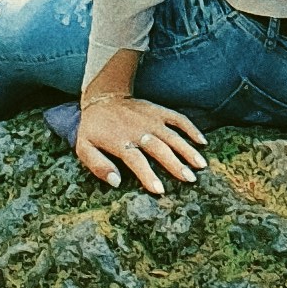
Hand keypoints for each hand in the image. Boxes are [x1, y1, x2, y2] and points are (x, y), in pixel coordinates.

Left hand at [74, 94, 207, 193]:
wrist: (103, 97)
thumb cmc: (94, 128)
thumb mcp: (84, 147)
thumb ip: (97, 165)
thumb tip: (116, 182)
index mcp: (121, 142)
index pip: (137, 161)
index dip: (148, 176)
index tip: (160, 190)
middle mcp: (139, 131)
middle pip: (160, 148)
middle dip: (175, 164)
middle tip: (190, 179)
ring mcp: (151, 120)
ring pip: (173, 135)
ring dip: (187, 150)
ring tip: (201, 165)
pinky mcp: (158, 111)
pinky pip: (178, 119)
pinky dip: (191, 129)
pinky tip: (202, 142)